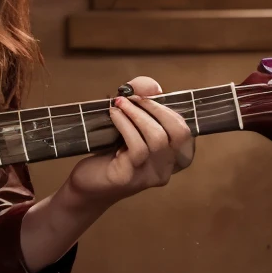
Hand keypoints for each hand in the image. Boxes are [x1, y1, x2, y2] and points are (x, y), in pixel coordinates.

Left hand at [64, 75, 194, 207]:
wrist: (87, 186)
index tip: (146, 95)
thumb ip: (142, 109)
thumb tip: (152, 86)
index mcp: (171, 159)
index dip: (168, 109)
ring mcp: (150, 175)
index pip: (185, 132)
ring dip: (137, 114)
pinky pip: (137, 147)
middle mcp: (166, 169)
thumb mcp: (129, 130)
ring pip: (157, 139)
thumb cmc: (109, 156)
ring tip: (119, 103)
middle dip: (155, 108)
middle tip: (132, 97)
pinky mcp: (130, 178)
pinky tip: (113, 115)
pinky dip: (125, 125)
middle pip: (177, 133)